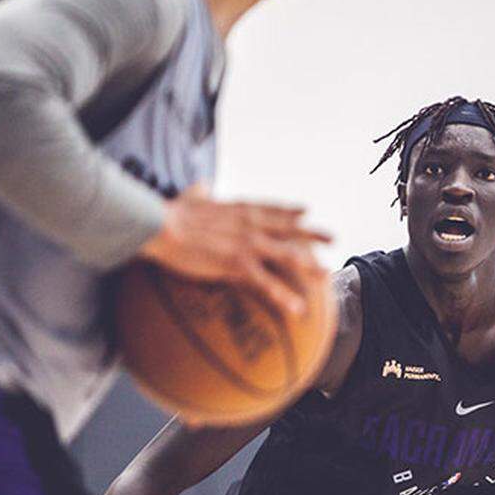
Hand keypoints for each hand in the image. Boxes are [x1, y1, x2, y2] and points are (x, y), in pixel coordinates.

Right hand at [138, 183, 330, 316]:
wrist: (162, 225)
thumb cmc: (171, 213)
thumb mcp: (191, 197)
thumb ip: (201, 193)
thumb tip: (202, 186)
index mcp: (241, 209)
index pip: (273, 209)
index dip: (292, 211)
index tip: (307, 212)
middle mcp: (252, 224)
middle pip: (291, 229)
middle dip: (314, 235)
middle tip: (333, 240)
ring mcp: (248, 244)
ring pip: (288, 255)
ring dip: (310, 266)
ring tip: (327, 277)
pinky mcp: (238, 264)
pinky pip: (268, 284)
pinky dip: (285, 296)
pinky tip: (299, 308)